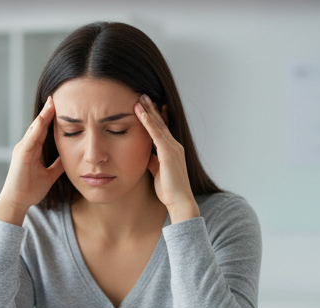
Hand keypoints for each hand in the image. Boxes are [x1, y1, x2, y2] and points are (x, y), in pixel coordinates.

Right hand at [0, 94, 65, 225]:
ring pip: (35, 128)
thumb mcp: (49, 175)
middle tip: (56, 96)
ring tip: (52, 101)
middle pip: (39, 125)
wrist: (17, 202)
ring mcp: (22, 149)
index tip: (61, 106)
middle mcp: (26, 147)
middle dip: (47, 111)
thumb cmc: (29, 190)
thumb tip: (70, 157)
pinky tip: (45, 116)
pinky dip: (38, 126)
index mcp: (32, 151)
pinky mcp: (21, 154)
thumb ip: (58, 165)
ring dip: (43, 114)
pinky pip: (31, 137)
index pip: (43, 130)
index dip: (51, 118)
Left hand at [134, 94, 199, 221]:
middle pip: (161, 123)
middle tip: (142, 95)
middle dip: (151, 108)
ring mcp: (172, 148)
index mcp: (171, 150)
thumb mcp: (157, 171)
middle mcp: (174, 145)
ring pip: (158, 125)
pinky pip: (156, 134)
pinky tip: (141, 113)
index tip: (146, 105)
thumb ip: (152, 160)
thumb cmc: (168, 189)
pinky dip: (148, 122)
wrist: (179, 201)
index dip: (154, 116)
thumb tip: (144, 154)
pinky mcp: (168, 153)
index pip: (161, 129)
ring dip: (149, 110)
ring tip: (140, 98)